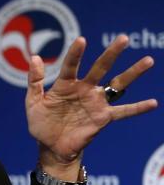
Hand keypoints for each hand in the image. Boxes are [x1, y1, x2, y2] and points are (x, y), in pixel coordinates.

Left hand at [26, 34, 156, 177]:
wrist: (51, 146)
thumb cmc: (41, 123)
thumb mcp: (33, 102)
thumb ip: (34, 81)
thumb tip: (34, 57)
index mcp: (66, 84)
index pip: (71, 66)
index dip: (76, 54)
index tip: (82, 40)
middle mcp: (84, 89)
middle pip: (100, 68)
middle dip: (111, 53)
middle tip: (123, 38)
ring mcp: (96, 102)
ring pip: (117, 84)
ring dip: (133, 73)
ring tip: (148, 60)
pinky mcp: (103, 117)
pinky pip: (123, 111)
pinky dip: (138, 108)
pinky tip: (153, 102)